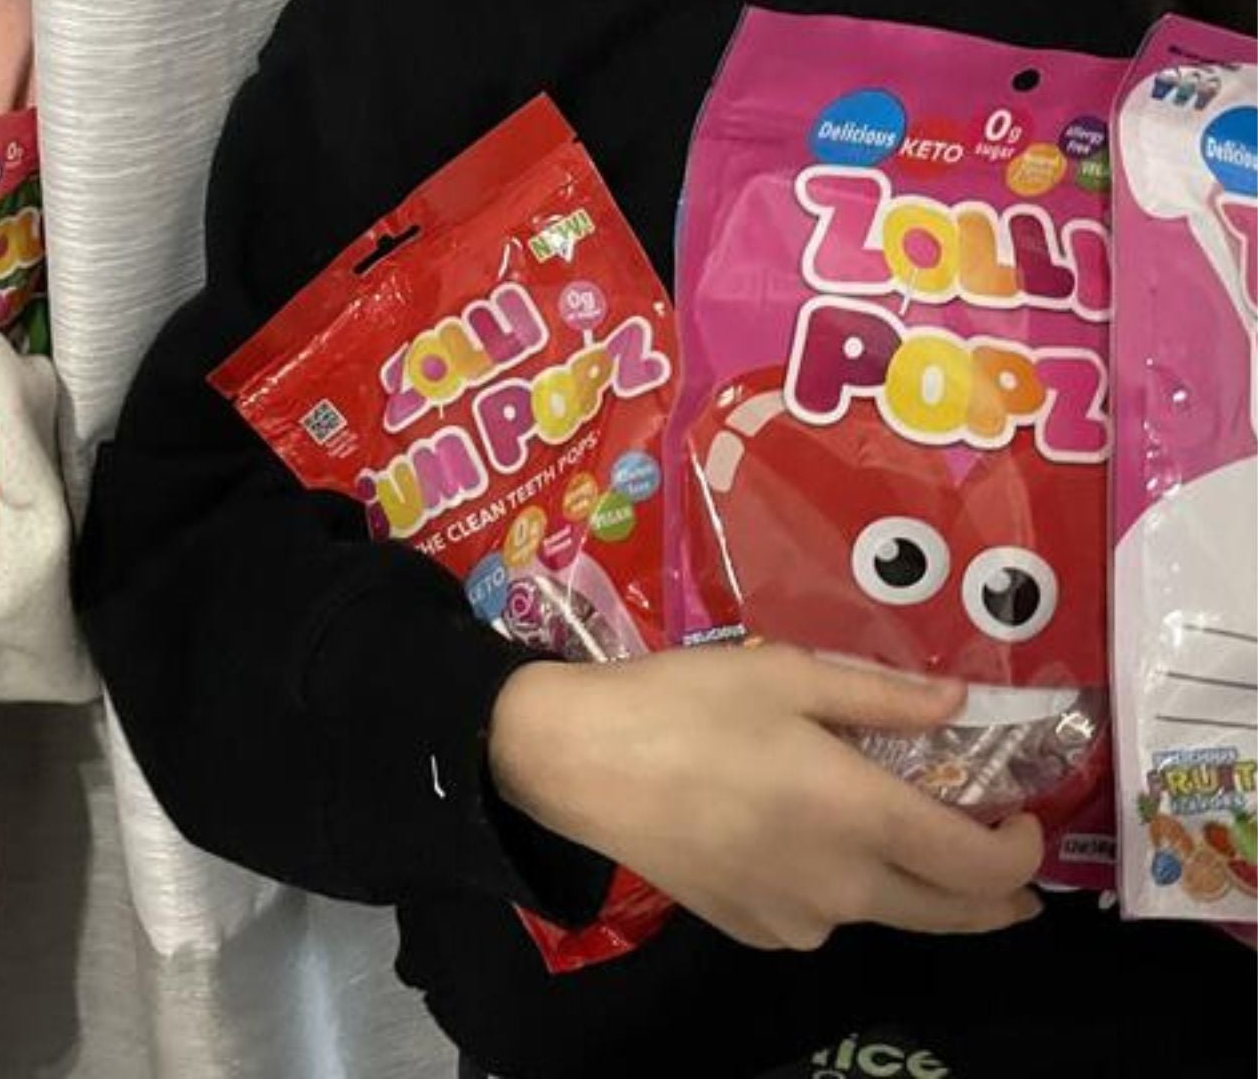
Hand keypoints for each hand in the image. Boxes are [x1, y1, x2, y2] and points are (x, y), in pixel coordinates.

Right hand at [488, 642, 1043, 950]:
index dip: (1020, 850)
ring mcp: (797, 919)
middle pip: (951, 915)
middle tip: (1012, 872)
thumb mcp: (784, 673)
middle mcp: (844, 886)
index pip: (980, 865)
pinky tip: (806, 842)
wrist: (578, 761)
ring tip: (893, 832)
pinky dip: (842, 888)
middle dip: (998, 897)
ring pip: (883, 913)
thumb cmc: (684, 703)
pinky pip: (822, 915)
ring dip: (911, 885)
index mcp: (861, 817)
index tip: (1024, 816)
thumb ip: (880, 694)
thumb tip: (959, 703)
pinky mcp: (752, 929)